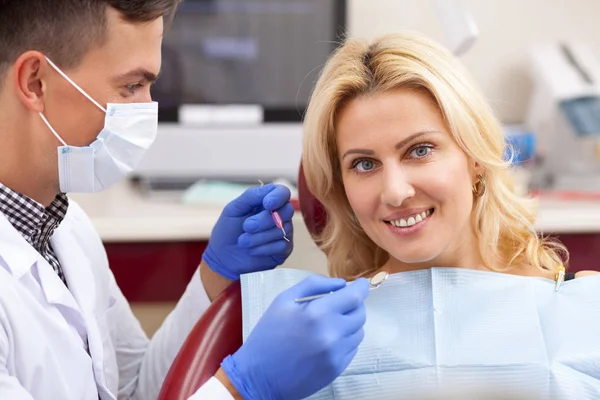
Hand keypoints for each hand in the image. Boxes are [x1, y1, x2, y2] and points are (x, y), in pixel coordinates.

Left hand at [202, 183, 293, 280]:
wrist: (223, 257)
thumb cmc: (227, 230)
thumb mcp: (233, 209)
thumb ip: (250, 196)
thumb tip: (270, 189)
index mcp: (267, 202)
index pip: (283, 192)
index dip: (278, 197)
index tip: (267, 205)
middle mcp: (279, 215)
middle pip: (286, 211)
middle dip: (265, 220)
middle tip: (247, 227)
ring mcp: (283, 232)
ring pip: (282, 230)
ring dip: (259, 237)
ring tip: (243, 241)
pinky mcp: (284, 249)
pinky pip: (281, 245)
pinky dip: (263, 248)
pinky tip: (252, 250)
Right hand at [221, 275, 369, 399]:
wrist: (259, 377)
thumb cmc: (268, 334)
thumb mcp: (282, 300)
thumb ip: (313, 285)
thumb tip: (340, 284)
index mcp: (317, 314)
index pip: (354, 297)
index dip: (361, 288)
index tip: (362, 283)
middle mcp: (332, 334)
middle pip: (360, 313)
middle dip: (353, 305)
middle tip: (338, 304)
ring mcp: (336, 354)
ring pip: (358, 331)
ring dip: (349, 323)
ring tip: (329, 324)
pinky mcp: (337, 369)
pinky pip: (353, 348)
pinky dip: (345, 340)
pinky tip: (327, 340)